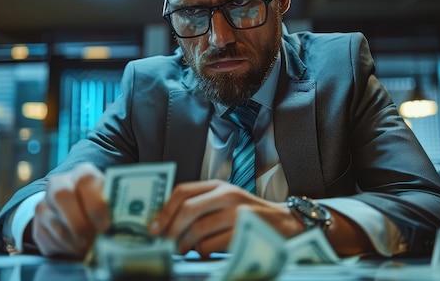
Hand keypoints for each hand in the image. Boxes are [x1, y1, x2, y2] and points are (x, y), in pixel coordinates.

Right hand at [30, 163, 109, 257]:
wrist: (78, 211)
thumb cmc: (102, 207)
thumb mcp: (111, 203)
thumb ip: (114, 209)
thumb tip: (120, 228)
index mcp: (83, 173)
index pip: (85, 180)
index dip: (95, 204)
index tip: (105, 226)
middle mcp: (60, 183)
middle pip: (62, 195)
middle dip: (78, 223)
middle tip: (92, 241)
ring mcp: (45, 203)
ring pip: (53, 222)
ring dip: (73, 241)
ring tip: (87, 248)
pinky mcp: (37, 224)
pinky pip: (46, 238)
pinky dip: (64, 248)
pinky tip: (76, 249)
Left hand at [148, 180, 304, 257]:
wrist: (285, 222)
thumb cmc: (248, 216)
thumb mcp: (225, 203)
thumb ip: (200, 207)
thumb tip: (165, 225)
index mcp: (217, 185)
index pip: (183, 191)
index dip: (164, 210)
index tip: (153, 229)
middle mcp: (227, 194)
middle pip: (188, 209)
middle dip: (172, 231)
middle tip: (165, 245)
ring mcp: (237, 211)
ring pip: (198, 230)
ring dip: (187, 245)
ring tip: (185, 251)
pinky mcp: (244, 229)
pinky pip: (213, 245)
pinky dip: (204, 252)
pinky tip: (206, 253)